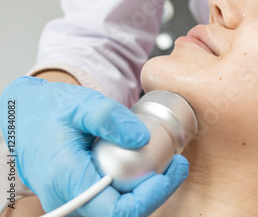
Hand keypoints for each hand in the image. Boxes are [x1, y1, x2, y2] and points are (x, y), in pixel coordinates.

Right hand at [0, 76, 187, 215]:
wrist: (26, 118)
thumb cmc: (50, 111)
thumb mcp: (82, 104)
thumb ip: (111, 119)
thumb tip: (141, 139)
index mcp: (67, 178)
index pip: (115, 211)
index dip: (148, 197)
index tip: (169, 173)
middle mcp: (68, 198)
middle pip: (122, 214)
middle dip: (155, 194)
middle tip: (177, 166)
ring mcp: (73, 202)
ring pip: (118, 212)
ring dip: (147, 194)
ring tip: (168, 167)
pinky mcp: (80, 198)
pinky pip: (111, 204)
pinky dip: (134, 191)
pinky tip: (148, 170)